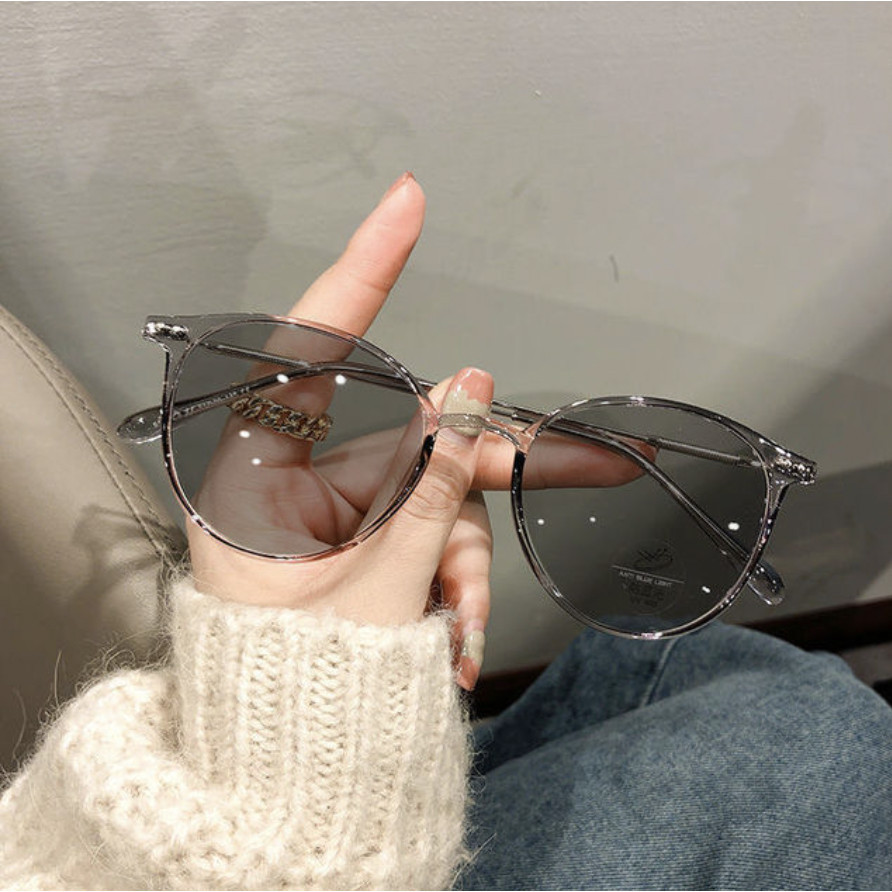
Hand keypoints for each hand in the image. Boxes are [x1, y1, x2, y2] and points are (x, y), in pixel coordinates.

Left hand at [187, 173, 650, 689]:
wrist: (291, 783)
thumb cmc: (302, 692)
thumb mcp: (375, 588)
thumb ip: (429, 486)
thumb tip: (470, 391)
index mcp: (257, 479)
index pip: (307, 350)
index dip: (361, 273)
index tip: (406, 204)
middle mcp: (294, 484)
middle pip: (408, 436)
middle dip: (480, 470)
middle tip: (584, 464)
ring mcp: (334, 516)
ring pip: (433, 495)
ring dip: (464, 558)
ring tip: (459, 632)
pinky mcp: (365, 547)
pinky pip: (428, 536)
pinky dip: (451, 581)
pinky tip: (452, 640)